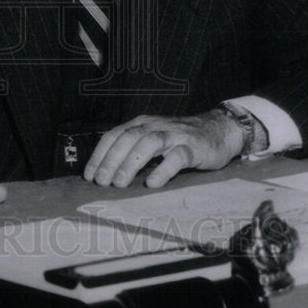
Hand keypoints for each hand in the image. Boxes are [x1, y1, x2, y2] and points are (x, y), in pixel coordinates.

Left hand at [83, 111, 244, 188]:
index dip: (99, 155)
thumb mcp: (153, 139)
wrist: (218, 130)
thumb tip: (106, 173)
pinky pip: (177, 156)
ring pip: (149, 143)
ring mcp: (175, 135)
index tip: (89, 176)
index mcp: (141, 124)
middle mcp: (155, 126)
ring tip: (120, 183)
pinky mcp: (193, 147)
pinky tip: (153, 182)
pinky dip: (163, 169)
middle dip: (111, 160)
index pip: (114, 135)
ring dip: (131, 163)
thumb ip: (133, 150)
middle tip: (102, 183)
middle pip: (128, 138)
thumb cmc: (179, 140)